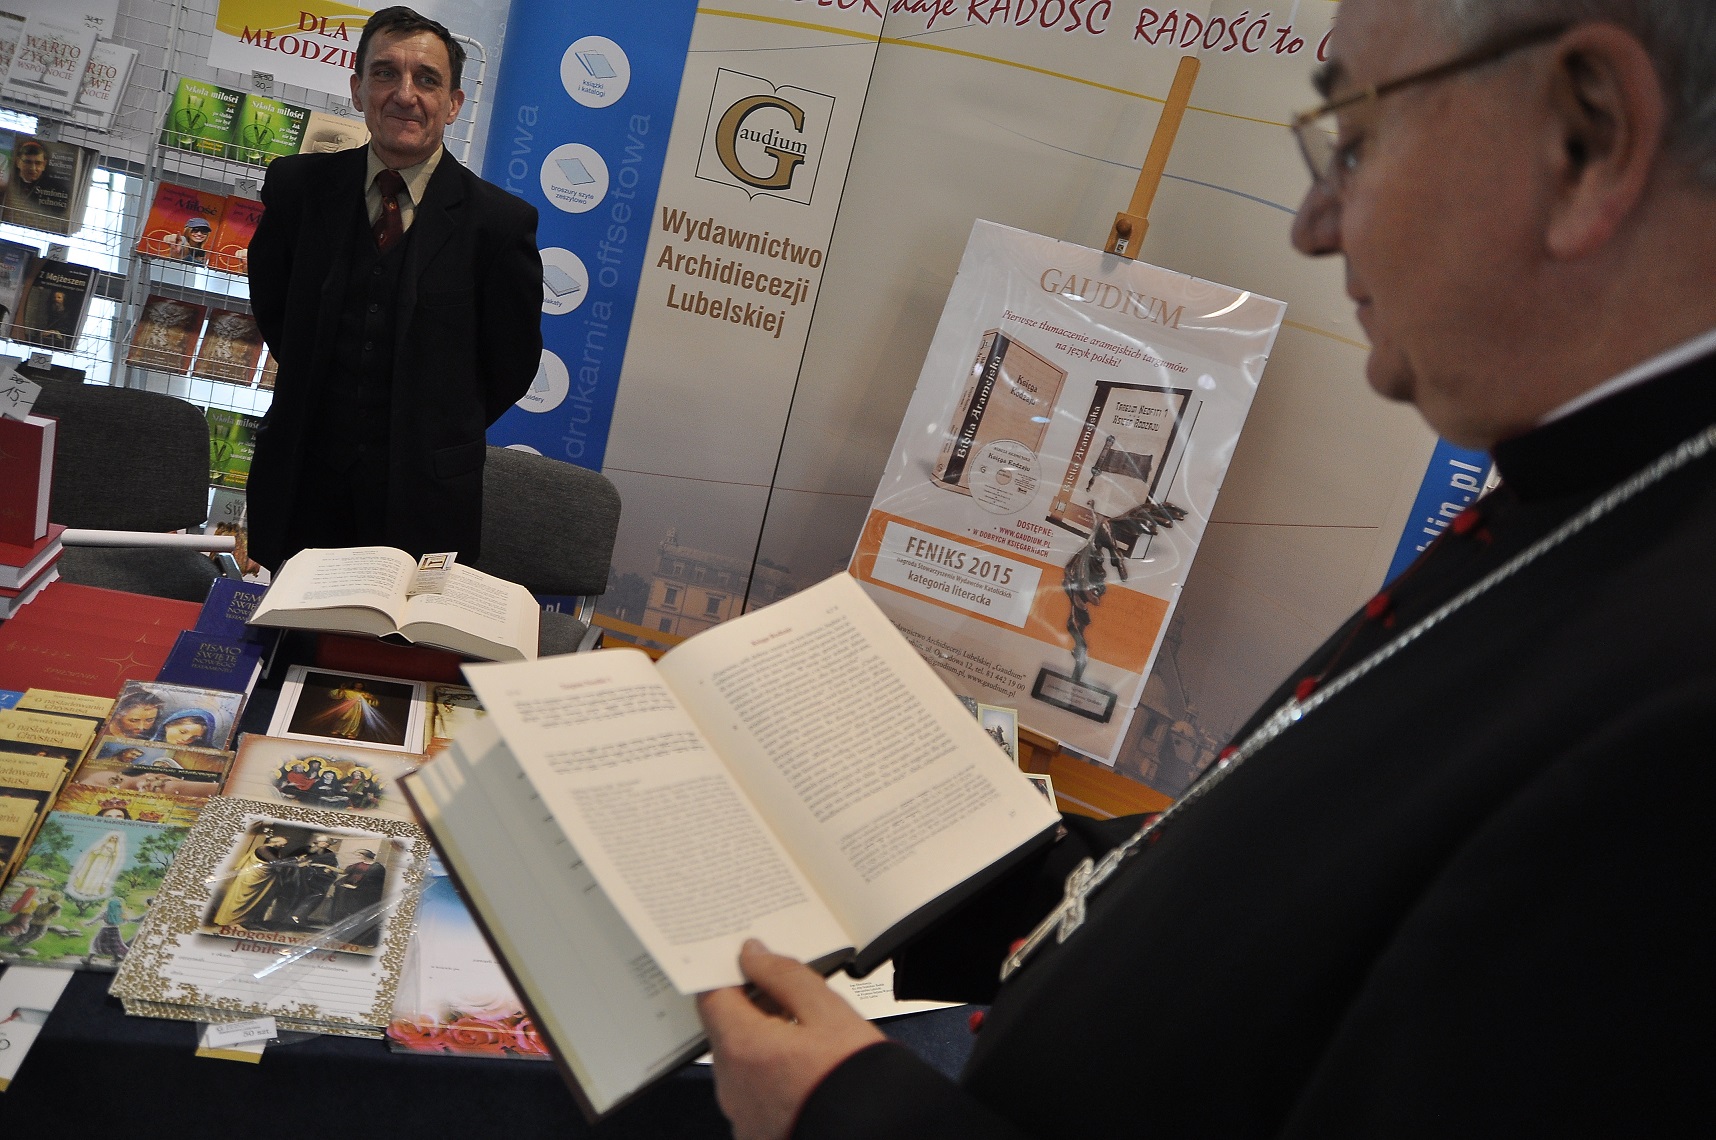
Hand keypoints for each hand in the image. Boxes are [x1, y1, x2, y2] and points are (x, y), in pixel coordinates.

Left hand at [698, 940, 884, 1139]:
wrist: (879, 1131)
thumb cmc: (858, 1079)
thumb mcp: (828, 1011)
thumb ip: (785, 975)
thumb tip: (754, 955)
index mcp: (743, 1048)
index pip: (711, 997)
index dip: (729, 974)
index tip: (751, 965)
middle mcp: (732, 1086)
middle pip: (725, 1031)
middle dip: (752, 1009)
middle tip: (794, 1001)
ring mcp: (742, 1115)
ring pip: (740, 1063)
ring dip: (762, 1044)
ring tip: (808, 1042)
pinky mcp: (756, 1132)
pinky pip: (752, 1094)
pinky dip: (769, 1078)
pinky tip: (804, 1073)